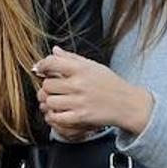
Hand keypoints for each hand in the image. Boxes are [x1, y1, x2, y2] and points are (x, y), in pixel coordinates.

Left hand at [34, 47, 152, 134]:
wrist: (126, 104)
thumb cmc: (110, 83)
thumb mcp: (93, 66)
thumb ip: (71, 58)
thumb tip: (54, 50)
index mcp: (81, 68)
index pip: (52, 62)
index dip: (42, 65)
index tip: (40, 68)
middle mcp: (79, 84)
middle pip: (47, 85)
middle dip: (47, 86)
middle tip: (52, 88)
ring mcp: (79, 101)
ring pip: (50, 101)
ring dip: (50, 102)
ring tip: (56, 100)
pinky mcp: (81, 116)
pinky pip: (57, 117)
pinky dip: (55, 115)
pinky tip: (59, 112)